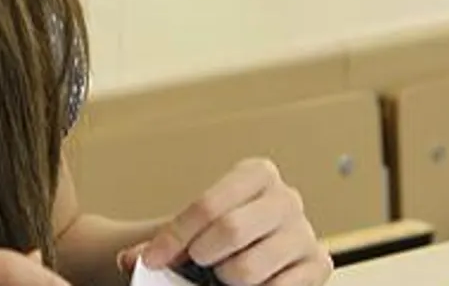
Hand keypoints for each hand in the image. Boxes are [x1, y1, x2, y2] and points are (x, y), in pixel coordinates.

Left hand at [134, 159, 331, 285]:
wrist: (249, 245)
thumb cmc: (221, 234)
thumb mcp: (195, 228)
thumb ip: (163, 242)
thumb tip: (130, 259)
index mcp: (256, 174)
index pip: (208, 206)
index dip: (174, 237)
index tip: (152, 259)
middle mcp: (286, 198)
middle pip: (230, 231)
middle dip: (201, 256)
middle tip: (197, 264)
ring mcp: (304, 232)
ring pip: (249, 268)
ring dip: (225, 279)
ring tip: (224, 275)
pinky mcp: (318, 265)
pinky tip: (249, 285)